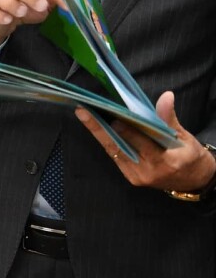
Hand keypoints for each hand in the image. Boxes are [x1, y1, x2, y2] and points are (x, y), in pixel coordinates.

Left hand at [75, 91, 215, 192]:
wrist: (194, 181)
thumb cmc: (190, 156)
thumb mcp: (185, 138)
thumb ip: (170, 119)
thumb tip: (166, 96)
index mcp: (167, 162)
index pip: (143, 144)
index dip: (128, 131)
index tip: (114, 117)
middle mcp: (148, 172)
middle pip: (120, 147)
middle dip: (100, 130)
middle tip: (83, 112)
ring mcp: (137, 176)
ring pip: (114, 152)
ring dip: (98, 134)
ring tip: (85, 115)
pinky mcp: (131, 177)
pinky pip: (116, 156)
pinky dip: (107, 141)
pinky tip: (97, 127)